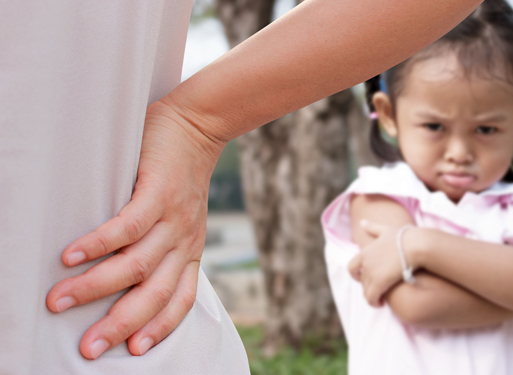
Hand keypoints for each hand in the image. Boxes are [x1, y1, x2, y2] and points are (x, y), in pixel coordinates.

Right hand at [46, 100, 224, 358]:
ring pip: (136, 264)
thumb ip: (163, 247)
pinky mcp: (159, 192)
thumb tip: (124, 274)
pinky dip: (99, 243)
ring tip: (60, 300)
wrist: (198, 129)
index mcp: (189, 252)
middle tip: (87, 347)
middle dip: (119, 324)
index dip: (159, 328)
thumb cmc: (182, 177)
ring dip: (96, 286)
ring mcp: (173, 218)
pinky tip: (72, 255)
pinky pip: (129, 225)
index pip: (180, 301)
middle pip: (154, 294)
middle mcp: (184, 241)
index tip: (133, 351)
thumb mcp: (184, 220)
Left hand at [348, 220, 416, 306]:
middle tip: (379, 290)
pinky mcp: (380, 282)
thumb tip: (362, 222)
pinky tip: (381, 304)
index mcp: (365, 252)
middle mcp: (365, 263)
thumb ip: (373, 227)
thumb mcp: (386, 229)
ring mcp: (372, 273)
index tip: (363, 279)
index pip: (351, 267)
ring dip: (372, 296)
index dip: (356, 274)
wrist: (417, 245)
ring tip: (380, 299)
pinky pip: (371, 298)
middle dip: (369, 286)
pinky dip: (374, 303)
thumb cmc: (405, 237)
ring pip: (366, 291)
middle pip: (362, 281)